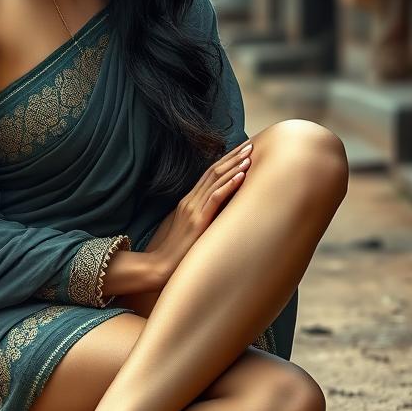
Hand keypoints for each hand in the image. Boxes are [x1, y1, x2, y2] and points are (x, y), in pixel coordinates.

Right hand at [151, 140, 252, 283]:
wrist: (161, 265)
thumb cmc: (178, 251)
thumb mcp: (190, 228)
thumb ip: (202, 216)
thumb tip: (221, 210)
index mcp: (188, 201)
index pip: (208, 174)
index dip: (225, 160)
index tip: (241, 151)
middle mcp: (190, 201)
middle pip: (213, 172)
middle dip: (233, 157)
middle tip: (250, 145)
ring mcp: (193, 209)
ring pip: (215, 181)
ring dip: (234, 166)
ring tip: (250, 156)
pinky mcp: (198, 220)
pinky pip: (215, 198)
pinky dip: (229, 185)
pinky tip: (241, 176)